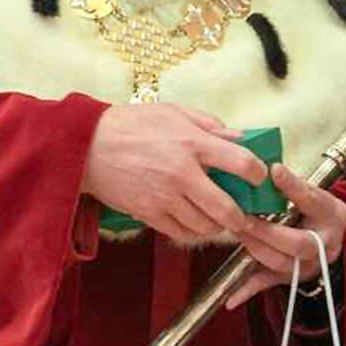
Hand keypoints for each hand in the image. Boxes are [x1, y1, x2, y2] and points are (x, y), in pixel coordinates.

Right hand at [82, 103, 267, 244]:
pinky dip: (193, 232)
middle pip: (227, 209)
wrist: (86, 147)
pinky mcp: (149, 213)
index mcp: (192, 144)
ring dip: (217, 225)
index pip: (242, 163)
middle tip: (246, 214)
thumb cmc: (131, 125)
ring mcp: (165, 198)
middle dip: (242, 216)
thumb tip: (240, 137)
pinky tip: (195, 221)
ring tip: (220, 218)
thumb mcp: (174, 112)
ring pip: (205, 226)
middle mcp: (183, 174)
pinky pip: (181, 233)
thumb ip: (210, 125)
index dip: (258, 173)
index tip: (259, 177)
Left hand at [223, 165, 345, 310]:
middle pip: (299, 243)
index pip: (312, 200)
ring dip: (256, 249)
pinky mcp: (291, 278)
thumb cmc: (315, 212)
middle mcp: (326, 244)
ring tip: (236, 233)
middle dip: (268, 232)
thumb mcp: (313, 194)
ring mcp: (309, 265)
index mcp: (332, 215)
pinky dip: (248, 291)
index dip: (293, 187)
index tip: (274, 171)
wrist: (328, 238)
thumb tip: (270, 169)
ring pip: (282, 264)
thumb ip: (294, 186)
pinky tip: (231, 299)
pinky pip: (268, 285)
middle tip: (243, 218)